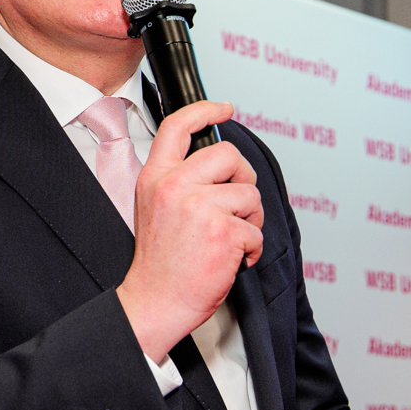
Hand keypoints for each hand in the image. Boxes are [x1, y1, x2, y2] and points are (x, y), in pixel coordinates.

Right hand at [116, 101, 262, 361]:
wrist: (155, 301)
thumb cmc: (160, 262)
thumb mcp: (154, 207)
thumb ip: (178, 181)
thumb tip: (218, 164)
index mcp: (155, 177)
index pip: (178, 126)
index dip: (205, 110)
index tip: (224, 108)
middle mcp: (175, 186)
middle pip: (229, 155)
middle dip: (243, 179)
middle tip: (238, 205)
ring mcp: (199, 207)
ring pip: (250, 196)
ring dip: (250, 221)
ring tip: (231, 241)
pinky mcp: (222, 232)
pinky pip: (256, 231)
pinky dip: (251, 250)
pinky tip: (231, 260)